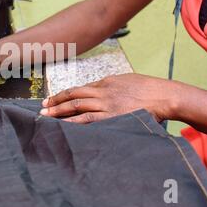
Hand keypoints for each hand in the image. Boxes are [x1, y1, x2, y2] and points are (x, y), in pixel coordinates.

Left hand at [40, 74, 179, 123]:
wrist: (164, 95)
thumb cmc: (148, 88)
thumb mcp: (125, 80)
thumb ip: (108, 86)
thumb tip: (94, 91)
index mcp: (105, 82)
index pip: (79, 89)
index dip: (63, 94)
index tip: (51, 99)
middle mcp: (103, 92)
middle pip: (73, 96)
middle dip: (56, 102)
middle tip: (42, 107)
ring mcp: (107, 104)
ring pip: (78, 106)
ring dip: (60, 112)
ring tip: (46, 116)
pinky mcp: (113, 117)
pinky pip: (90, 120)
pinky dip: (75, 122)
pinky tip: (65, 126)